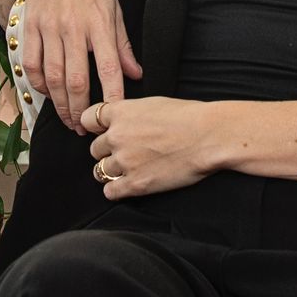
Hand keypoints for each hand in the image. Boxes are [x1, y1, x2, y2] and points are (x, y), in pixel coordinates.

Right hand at [11, 0, 141, 134]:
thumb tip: (135, 74)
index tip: (114, 116)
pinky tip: (47, 93)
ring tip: (67, 119)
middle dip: (80, 111)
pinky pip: (32, 63)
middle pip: (75, 80)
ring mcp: (48, 27)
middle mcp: (73, 27)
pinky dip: (38, 84)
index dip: (111, 96)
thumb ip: (122, 44)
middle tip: (84, 129)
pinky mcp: (30, 26)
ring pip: (52, 77)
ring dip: (59, 104)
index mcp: (99, 22)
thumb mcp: (114, 5)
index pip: (108, 68)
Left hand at [81, 95, 217, 198]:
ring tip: (128, 169)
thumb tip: (124, 122)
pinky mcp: (135, 184)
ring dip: (111, 172)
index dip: (95, 127)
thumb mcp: (153, 104)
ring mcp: (124, 161)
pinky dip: (116, 190)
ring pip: (99, 171)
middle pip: (94, 149)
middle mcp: (116, 137)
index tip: (102, 132)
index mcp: (120, 113)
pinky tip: (127, 185)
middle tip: (126, 152)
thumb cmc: (190, 117)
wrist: (209, 137)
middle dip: (107, 151)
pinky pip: (110, 192)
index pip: (88, 119)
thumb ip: (131, 114)